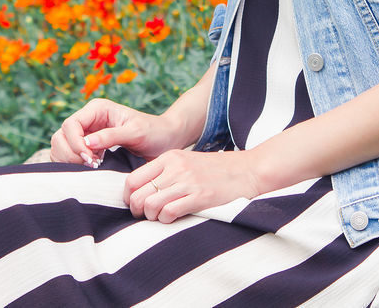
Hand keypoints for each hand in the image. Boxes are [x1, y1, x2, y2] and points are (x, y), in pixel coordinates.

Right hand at [49, 98, 188, 165]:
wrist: (165, 140)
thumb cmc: (154, 132)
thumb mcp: (135, 132)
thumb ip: (111, 136)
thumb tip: (87, 144)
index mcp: (97, 109)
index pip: (71, 124)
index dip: (75, 143)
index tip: (91, 159)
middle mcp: (88, 119)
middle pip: (61, 135)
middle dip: (71, 153)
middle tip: (91, 165)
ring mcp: (86, 133)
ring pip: (61, 146)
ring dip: (70, 160)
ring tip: (93, 167)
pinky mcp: (88, 147)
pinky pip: (69, 156)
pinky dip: (74, 164)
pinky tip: (92, 168)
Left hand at [123, 149, 265, 222]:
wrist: (249, 170)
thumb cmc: (217, 171)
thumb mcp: (187, 162)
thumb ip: (166, 172)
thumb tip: (142, 192)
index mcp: (170, 158)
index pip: (133, 179)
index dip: (129, 197)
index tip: (135, 205)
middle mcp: (175, 168)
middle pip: (138, 194)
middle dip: (137, 210)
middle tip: (146, 216)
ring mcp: (187, 182)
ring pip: (150, 205)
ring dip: (152, 217)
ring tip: (162, 217)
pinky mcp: (199, 197)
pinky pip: (169, 213)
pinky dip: (166, 220)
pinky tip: (174, 218)